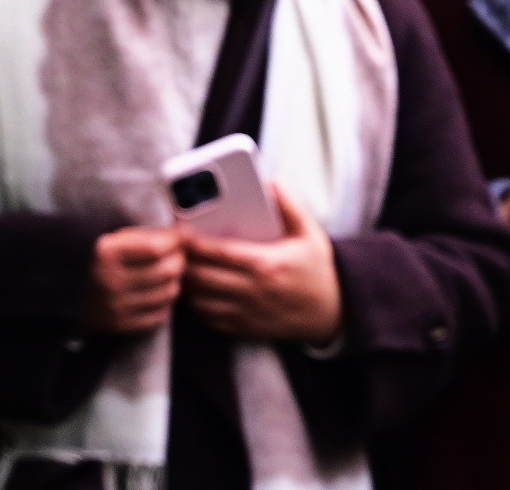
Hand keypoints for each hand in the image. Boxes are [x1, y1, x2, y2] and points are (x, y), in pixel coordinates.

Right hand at [82, 224, 186, 334]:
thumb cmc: (94, 259)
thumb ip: (145, 235)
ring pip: (168, 294)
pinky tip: (158, 295)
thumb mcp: (111, 238)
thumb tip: (184, 233)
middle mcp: (111, 281)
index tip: (180, 237)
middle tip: (177, 257)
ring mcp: (115, 307)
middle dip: (179, 261)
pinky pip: (159, 316)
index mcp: (106, 253)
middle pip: (167, 271)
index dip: (176, 240)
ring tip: (168, 275)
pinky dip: (165, 304)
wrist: (60, 293)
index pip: (157, 247)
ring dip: (175, 282)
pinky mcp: (119, 327)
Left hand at [179, 181, 343, 347]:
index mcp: (266, 264)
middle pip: (203, 279)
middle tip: (175, 250)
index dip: (195, 244)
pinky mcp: (245, 329)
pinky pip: (210, 320)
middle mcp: (253, 292)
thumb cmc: (319, 271)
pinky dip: (198, 307)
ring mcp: (247, 314)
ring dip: (188, 286)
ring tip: (183, 269)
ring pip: (201, 302)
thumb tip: (272, 180)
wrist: (333, 312)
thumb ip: (291, 205)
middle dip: (184, 264)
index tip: (181, 233)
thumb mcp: (310, 234)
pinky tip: (197, 292)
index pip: (219, 254)